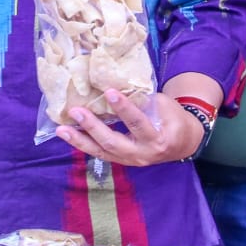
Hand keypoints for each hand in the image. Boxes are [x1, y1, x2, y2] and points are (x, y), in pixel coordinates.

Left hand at [55, 90, 203, 165]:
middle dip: (93, 127)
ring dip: (80, 140)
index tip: (109, 92)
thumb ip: (143, 100)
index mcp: (156, 139)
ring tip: (61, 129)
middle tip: (76, 111)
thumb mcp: (166, 107)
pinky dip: (83, 144)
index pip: (138, 123)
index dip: (124, 108)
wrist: (183, 144)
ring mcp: (130, 161)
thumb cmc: (174, 120)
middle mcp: (141, 154)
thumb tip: (116, 85)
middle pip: (113, 142)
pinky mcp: (121, 161)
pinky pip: (100, 153)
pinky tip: (68, 135)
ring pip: (101, 152)